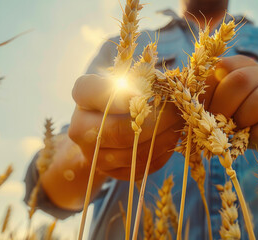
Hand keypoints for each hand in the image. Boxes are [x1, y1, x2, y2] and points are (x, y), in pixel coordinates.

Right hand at [68, 74, 182, 180]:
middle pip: (121, 132)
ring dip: (164, 138)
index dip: (119, 95)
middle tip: (176, 112)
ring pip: (135, 153)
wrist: (108, 123)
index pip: (91, 91)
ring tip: (178, 124)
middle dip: (157, 122)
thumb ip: (138, 78)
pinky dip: (162, 153)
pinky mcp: (110, 172)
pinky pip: (142, 167)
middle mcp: (79, 128)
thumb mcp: (128, 77)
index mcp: (82, 95)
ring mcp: (93, 155)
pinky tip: (171, 138)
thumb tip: (164, 88)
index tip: (143, 95)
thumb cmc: (124, 92)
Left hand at [202, 55, 257, 163]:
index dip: (207, 92)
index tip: (200, 113)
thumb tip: (185, 109)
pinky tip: (253, 140)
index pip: (221, 67)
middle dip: (223, 108)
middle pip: (242, 80)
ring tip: (237, 133)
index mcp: (246, 66)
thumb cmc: (248, 123)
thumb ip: (209, 101)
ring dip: (245, 119)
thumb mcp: (226, 108)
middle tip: (217, 127)